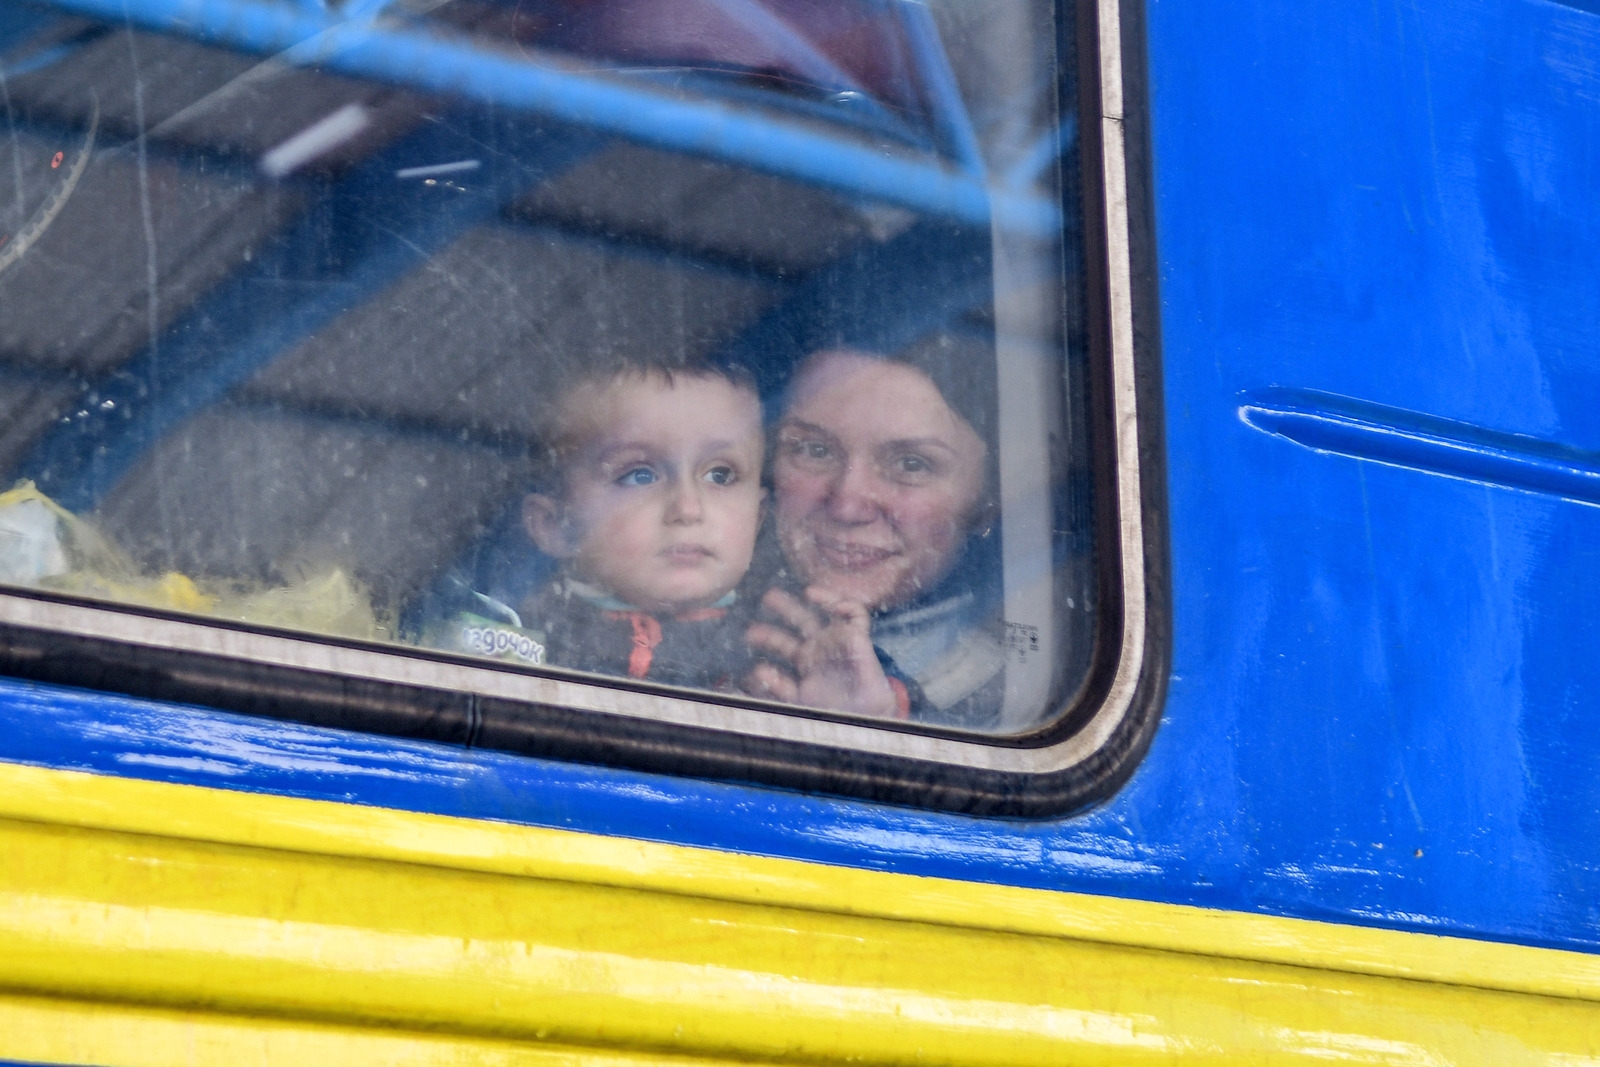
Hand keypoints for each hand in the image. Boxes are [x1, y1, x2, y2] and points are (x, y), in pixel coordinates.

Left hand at [745, 587, 899, 717]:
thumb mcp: (798, 698)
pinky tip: (834, 605)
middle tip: (767, 598)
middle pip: (800, 620)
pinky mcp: (858, 636)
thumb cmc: (832, 709)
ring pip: (827, 610)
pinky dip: (846, 605)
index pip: (782, 642)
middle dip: (785, 607)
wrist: (862, 714)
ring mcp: (838, 639)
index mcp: (805, 659)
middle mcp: (821, 645)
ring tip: (808, 592)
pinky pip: (856, 614)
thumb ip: (778, 685)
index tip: (749, 634)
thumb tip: (757, 671)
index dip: (767, 637)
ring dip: (819, 598)